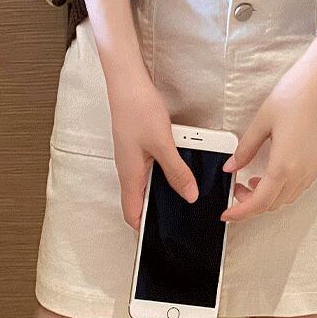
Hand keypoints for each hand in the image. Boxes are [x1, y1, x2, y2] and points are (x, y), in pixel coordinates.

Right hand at [106, 65, 199, 229]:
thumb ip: (176, 171)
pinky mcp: (137, 142)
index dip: (144, 229)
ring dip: (164, 185)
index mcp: (130, 175)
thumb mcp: (162, 143)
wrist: (126, 81)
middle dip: (159, 208)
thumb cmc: (138, 109)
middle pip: (141, 199)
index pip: (132, 213)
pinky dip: (164, 166)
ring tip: (186, 186)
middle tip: (180, 214)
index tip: (162, 236)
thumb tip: (190, 196)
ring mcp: (132, 155)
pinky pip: (151, 163)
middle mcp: (128, 168)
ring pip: (148, 180)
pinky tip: (180, 159)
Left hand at [220, 33, 316, 221]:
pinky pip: (299, 186)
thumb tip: (231, 166)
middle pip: (273, 204)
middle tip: (236, 189)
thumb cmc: (294, 95)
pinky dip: (283, 188)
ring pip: (287, 198)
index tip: (226, 214)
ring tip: (252, 180)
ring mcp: (312, 167)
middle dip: (251, 204)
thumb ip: (245, 148)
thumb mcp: (262, 120)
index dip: (240, 212)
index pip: (259, 202)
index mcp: (283, 165)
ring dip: (268, 197)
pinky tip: (273, 173)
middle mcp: (301, 172)